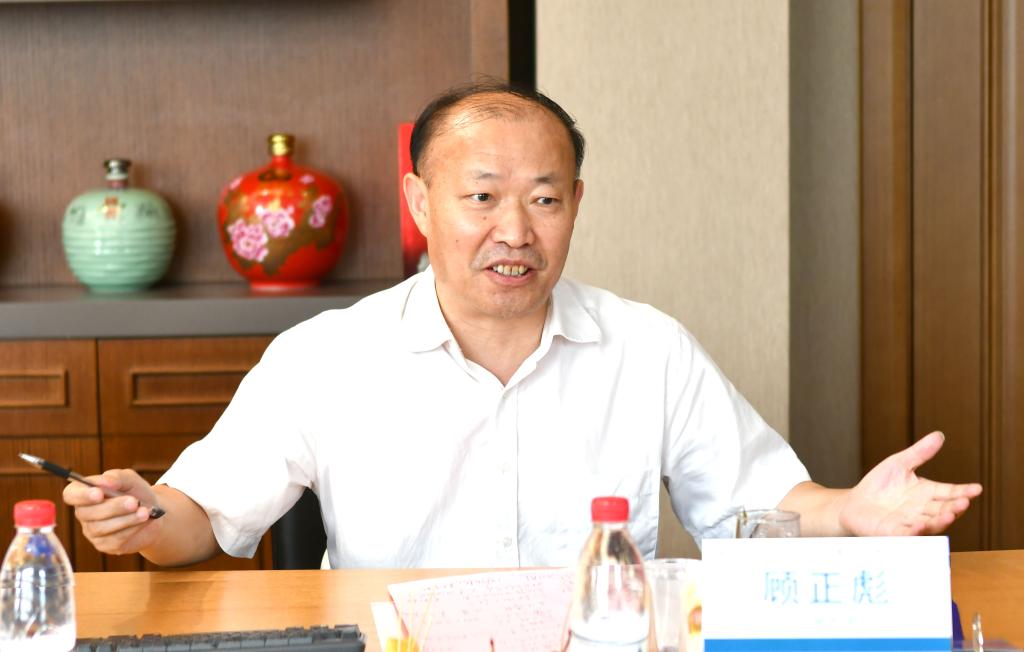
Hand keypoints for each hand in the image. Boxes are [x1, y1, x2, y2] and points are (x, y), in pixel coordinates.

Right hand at [63, 469, 163, 554]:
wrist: (155, 512)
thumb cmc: (137, 492)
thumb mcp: (130, 480)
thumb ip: (117, 477)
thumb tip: (105, 481)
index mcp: (85, 493)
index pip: (71, 494)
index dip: (82, 495)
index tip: (98, 493)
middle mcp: (84, 513)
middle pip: (87, 513)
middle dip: (113, 507)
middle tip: (134, 502)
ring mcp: (92, 531)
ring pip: (101, 528)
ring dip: (126, 519)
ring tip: (145, 512)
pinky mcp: (105, 545)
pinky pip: (114, 539)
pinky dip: (132, 528)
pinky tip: (144, 520)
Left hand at [838, 431, 982, 535]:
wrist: (854, 503)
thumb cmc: (880, 485)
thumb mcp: (900, 464)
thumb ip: (920, 453)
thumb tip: (939, 435)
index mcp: (927, 493)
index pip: (950, 492)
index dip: (963, 491)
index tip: (977, 488)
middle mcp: (923, 510)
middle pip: (943, 510)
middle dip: (954, 507)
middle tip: (964, 502)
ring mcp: (909, 522)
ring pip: (930, 525)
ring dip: (940, 522)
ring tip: (949, 515)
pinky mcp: (893, 533)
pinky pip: (906, 534)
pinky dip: (914, 532)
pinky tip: (920, 525)